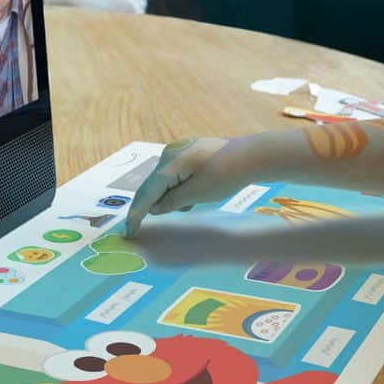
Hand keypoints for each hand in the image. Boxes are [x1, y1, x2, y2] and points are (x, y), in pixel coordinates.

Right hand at [123, 138, 247, 237]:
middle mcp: (170, 154)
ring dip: (168, 198)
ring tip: (184, 207)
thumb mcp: (198, 193)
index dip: (136, 214)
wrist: (253, 155)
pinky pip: (176, 175)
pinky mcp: (190, 153)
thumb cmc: (226, 174)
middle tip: (140, 227)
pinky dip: (179, 189)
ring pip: (165, 181)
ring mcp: (180, 151)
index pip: (146, 192)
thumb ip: (172, 202)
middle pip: (152, 185)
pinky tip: (193, 198)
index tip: (130, 232)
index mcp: (169, 163)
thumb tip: (153, 208)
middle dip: (149, 206)